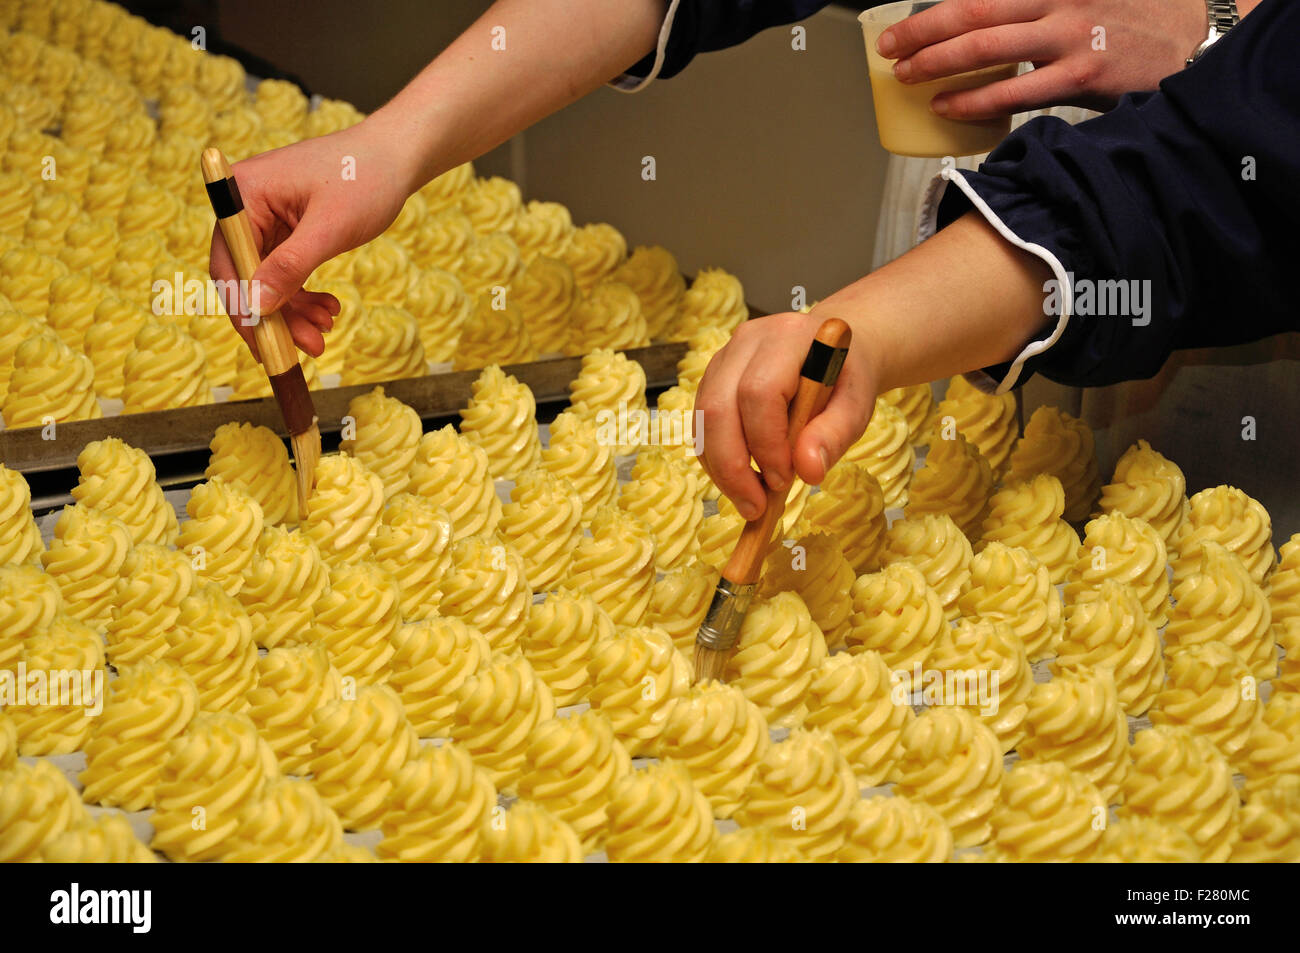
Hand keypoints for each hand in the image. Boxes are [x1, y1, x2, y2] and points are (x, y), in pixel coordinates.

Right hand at [209, 115, 417, 355]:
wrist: (396, 156)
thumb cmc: (365, 179)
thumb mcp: (330, 229)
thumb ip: (290, 267)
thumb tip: (256, 307)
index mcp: (243, 194)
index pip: (229, 263)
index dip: (245, 309)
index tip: (267, 347)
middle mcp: (245, 204)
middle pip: (246, 275)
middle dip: (277, 315)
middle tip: (310, 347)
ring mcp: (266, 216)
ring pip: (267, 279)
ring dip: (293, 310)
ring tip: (326, 329)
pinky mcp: (286, 227)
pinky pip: (284, 270)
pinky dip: (304, 293)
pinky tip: (329, 308)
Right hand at [693, 312, 879, 520]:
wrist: (835, 352)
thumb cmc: (845, 379)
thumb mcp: (857, 406)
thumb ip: (836, 435)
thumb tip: (808, 471)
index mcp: (789, 337)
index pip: (759, 392)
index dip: (766, 443)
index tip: (784, 481)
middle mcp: (748, 340)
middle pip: (718, 406)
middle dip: (731, 465)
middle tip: (755, 507)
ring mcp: (724, 357)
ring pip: (703, 418)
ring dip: (720, 468)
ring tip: (749, 499)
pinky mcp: (713, 377)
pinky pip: (702, 424)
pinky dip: (716, 459)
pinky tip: (740, 479)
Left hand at [876, 0, 1207, 118]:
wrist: (1196, 39)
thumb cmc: (1136, 14)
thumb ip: (1040, 2)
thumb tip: (990, 18)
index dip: (939, 6)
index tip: (904, 20)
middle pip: (975, 10)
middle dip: (924, 29)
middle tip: (890, 47)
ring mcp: (1072, 36)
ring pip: (987, 47)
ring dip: (938, 62)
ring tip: (907, 75)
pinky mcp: (1082, 76)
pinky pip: (1013, 92)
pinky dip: (973, 99)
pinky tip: (946, 105)